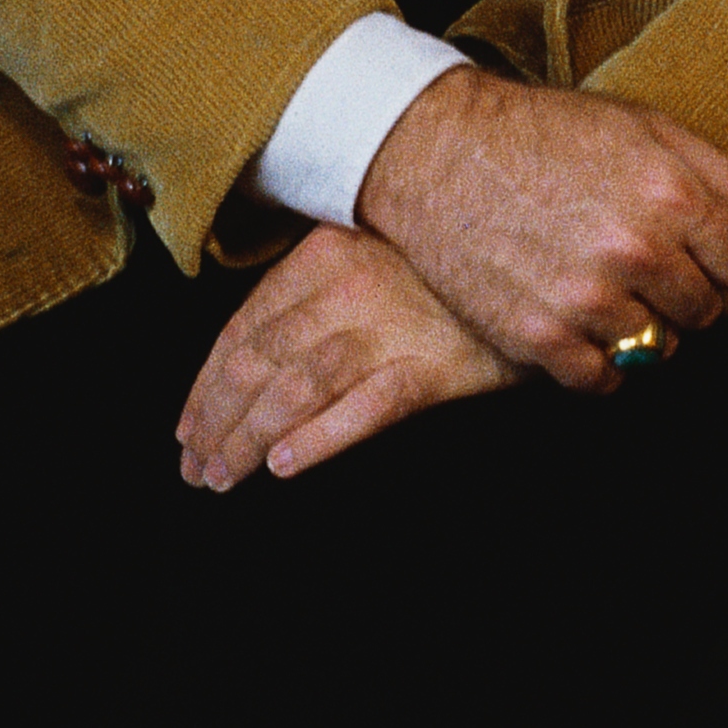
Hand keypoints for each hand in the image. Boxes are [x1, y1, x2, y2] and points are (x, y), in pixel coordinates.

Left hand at [175, 223, 512, 487]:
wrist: (542, 265)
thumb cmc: (448, 265)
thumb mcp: (373, 250)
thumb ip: (318, 287)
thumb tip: (254, 352)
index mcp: (324, 254)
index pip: (242, 328)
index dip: (204, 385)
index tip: (186, 427)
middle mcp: (348, 287)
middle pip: (258, 365)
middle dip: (215, 423)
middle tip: (196, 467)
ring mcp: (390, 327)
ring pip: (295, 390)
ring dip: (247, 440)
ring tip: (223, 477)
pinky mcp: (433, 368)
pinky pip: (362, 409)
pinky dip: (317, 439)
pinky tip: (284, 465)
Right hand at [354, 65, 727, 391]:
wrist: (437, 150)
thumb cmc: (548, 133)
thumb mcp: (647, 132)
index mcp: (670, 193)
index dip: (722, 254)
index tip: (691, 243)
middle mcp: (634, 250)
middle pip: (704, 310)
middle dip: (682, 289)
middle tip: (636, 258)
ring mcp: (584, 299)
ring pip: (656, 350)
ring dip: (639, 326)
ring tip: (602, 284)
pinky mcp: (536, 337)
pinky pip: (600, 381)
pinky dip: (595, 361)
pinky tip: (576, 320)